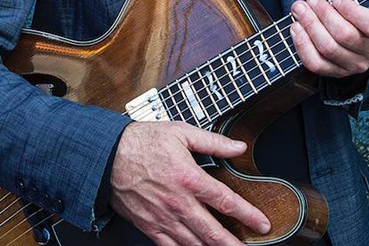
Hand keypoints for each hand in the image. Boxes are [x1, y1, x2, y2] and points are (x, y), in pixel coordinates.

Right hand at [110, 121, 270, 244]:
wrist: (106, 156)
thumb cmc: (141, 141)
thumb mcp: (181, 133)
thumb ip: (213, 142)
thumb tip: (238, 146)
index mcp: (189, 178)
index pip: (226, 202)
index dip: (248, 215)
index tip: (262, 224)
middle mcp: (178, 202)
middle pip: (213, 231)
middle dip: (234, 244)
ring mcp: (163, 218)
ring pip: (194, 244)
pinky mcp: (149, 226)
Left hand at [289, 0, 368, 77]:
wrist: (355, 25)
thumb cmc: (357, 0)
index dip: (351, 12)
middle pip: (345, 36)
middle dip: (323, 15)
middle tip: (311, 0)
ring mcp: (357, 65)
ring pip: (329, 49)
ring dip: (310, 27)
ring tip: (299, 10)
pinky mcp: (338, 72)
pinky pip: (317, 65)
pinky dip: (303, 46)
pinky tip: (296, 28)